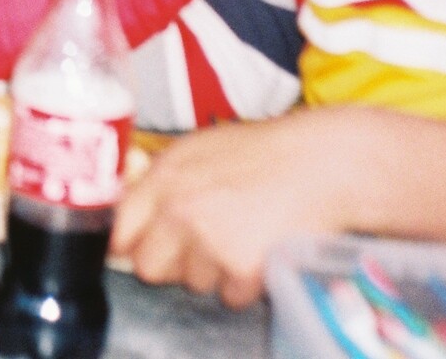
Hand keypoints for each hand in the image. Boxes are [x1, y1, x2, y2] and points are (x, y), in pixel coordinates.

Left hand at [112, 106, 445, 307]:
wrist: (325, 165)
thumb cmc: (264, 153)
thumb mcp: (199, 150)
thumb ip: (161, 180)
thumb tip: (126, 214)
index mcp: (164, 179)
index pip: (120, 231)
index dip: (130, 244)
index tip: (141, 248)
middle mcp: (178, 211)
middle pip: (149, 269)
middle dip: (172, 264)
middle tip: (202, 246)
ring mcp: (209, 242)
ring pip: (193, 283)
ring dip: (214, 272)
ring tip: (244, 236)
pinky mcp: (241, 269)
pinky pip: (229, 296)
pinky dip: (246, 284)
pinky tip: (262, 252)